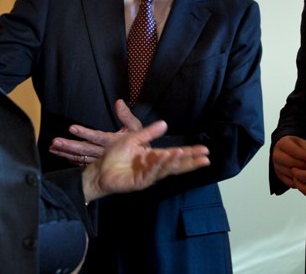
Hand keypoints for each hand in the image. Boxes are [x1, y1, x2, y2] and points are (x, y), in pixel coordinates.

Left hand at [49, 99, 143, 165]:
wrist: (143, 162)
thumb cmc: (139, 142)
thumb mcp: (136, 127)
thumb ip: (126, 115)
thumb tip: (119, 102)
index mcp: (112, 142)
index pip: (96, 137)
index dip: (85, 133)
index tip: (72, 128)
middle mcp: (104, 152)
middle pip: (84, 150)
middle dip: (69, 146)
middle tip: (55, 142)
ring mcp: (100, 160)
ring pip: (80, 158)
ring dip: (66, 153)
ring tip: (52, 148)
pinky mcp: (98, 164)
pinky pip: (83, 164)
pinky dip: (72, 161)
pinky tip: (63, 156)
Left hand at [81, 119, 209, 201]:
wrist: (99, 169)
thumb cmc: (115, 155)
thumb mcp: (133, 138)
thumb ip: (148, 133)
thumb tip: (165, 123)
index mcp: (154, 157)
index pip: (176, 155)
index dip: (190, 152)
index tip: (205, 150)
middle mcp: (154, 167)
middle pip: (176, 165)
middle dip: (191, 161)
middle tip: (206, 158)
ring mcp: (148, 176)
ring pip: (165, 169)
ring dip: (175, 161)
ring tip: (183, 152)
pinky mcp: (139, 182)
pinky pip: (151, 173)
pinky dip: (159, 165)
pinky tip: (165, 157)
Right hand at [272, 135, 305, 188]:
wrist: (286, 152)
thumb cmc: (297, 146)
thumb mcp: (303, 143)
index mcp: (282, 143)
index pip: (293, 150)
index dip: (304, 155)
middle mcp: (277, 155)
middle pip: (291, 163)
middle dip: (305, 166)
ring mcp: (277, 167)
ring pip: (291, 174)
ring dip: (304, 175)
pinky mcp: (280, 177)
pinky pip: (291, 183)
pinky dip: (301, 183)